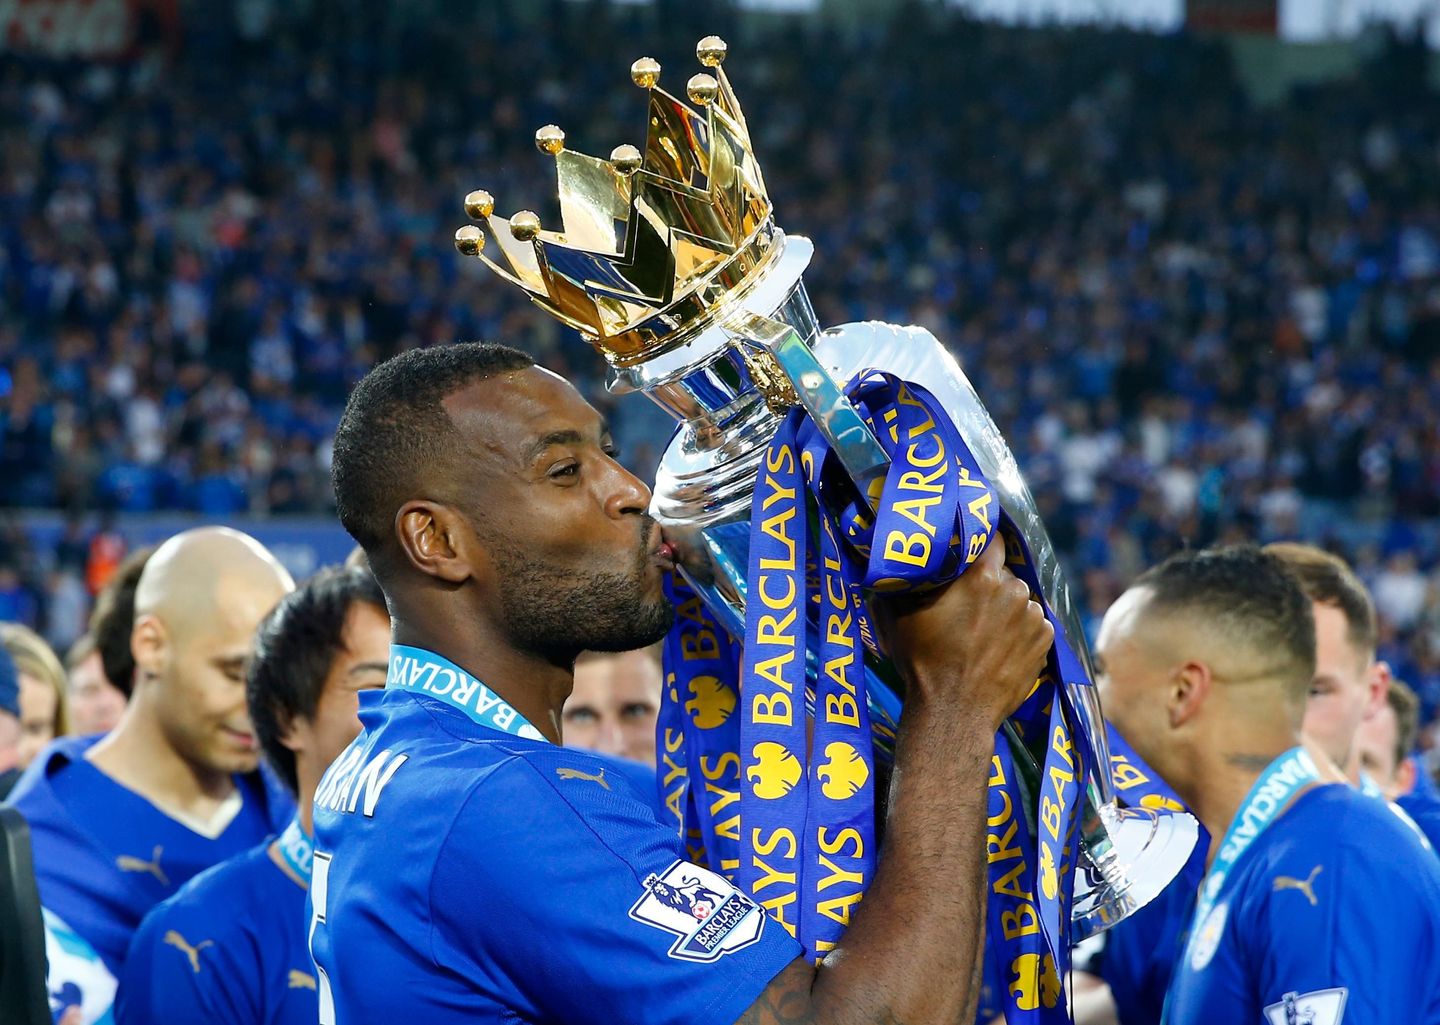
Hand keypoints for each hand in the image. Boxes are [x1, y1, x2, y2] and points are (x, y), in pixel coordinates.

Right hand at [873, 537, 1052, 729]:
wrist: (954, 712)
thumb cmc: (922, 662)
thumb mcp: (897, 616)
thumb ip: (902, 583)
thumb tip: (894, 565)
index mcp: (980, 576)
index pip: (990, 539)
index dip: (979, 543)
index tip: (970, 550)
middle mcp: (1014, 590)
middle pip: (1004, 573)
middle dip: (989, 583)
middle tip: (969, 605)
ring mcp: (1033, 617)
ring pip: (1020, 600)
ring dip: (1006, 609)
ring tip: (984, 633)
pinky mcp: (1044, 642)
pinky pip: (1033, 624)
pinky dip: (1020, 631)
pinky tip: (998, 648)